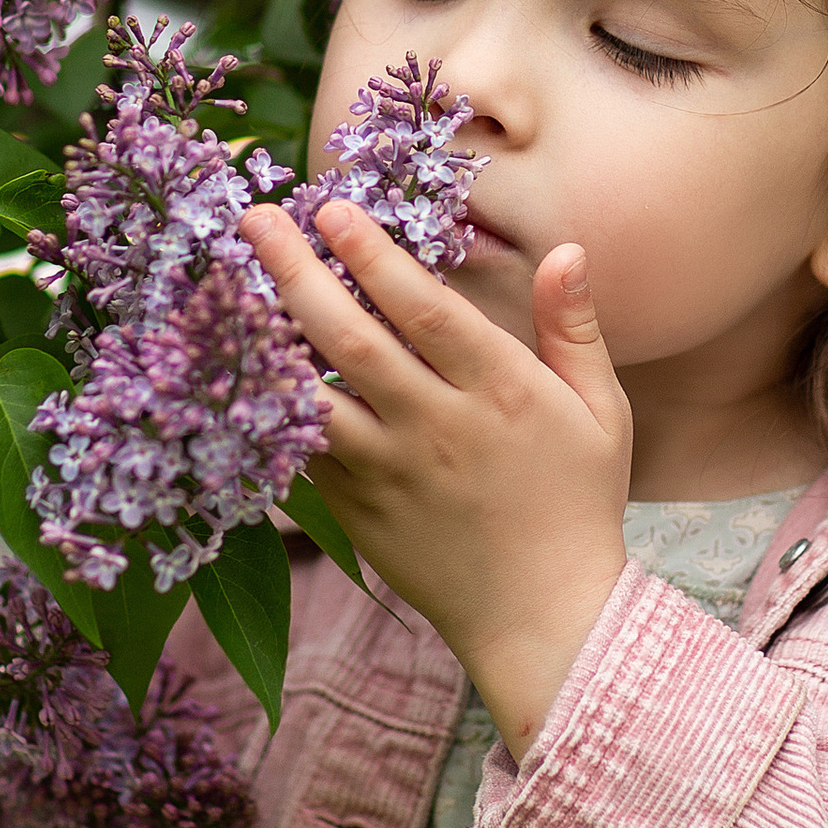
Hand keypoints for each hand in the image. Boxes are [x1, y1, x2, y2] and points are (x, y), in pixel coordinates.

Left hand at [239, 200, 629, 757]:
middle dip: (297, 272)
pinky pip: (303, 452)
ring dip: (266, 341)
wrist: (545, 618)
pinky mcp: (358, 513)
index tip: (333, 209)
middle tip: (256, 220)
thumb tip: (566, 249)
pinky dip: (270, 408)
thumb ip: (574, 328)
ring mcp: (391, 475)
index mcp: (500, 392)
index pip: (424, 310)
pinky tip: (241, 364)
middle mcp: (438, 429)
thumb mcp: (600, 412)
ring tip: (227, 288)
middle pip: (353, 341)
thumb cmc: (576, 504)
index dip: (374, 255)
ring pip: (313, 400)